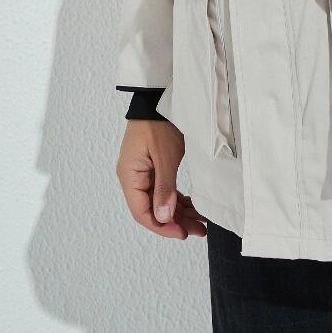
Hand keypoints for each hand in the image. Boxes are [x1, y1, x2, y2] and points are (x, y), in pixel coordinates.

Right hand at [117, 118, 207, 239]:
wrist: (159, 98)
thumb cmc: (159, 123)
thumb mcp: (165, 157)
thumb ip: (164, 189)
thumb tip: (163, 218)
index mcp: (130, 176)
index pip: (142, 212)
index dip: (161, 226)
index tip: (182, 233)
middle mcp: (133, 177)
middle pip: (152, 209)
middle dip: (175, 221)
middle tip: (198, 230)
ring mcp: (143, 173)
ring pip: (160, 202)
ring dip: (180, 212)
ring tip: (201, 222)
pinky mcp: (153, 168)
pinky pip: (164, 190)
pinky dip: (179, 200)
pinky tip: (194, 206)